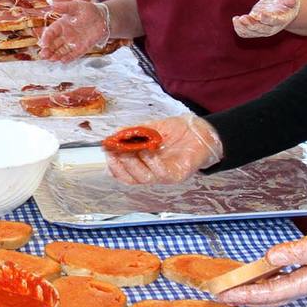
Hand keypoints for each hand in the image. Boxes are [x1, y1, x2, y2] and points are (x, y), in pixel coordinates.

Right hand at [37, 0, 109, 61]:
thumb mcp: (76, 6)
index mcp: (61, 25)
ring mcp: (73, 43)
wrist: (103, 18)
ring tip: (51, 59)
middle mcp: (65, 35)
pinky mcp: (81, 48)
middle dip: (48, 50)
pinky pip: (73, 54)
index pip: (50, 32)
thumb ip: (65, 7)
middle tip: (43, 55)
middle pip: (53, 44)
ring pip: (61, 51)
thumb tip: (52, 6)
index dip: (46, 38)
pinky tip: (63, 61)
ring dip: (56, 55)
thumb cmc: (89, 10)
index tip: (43, 43)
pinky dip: (68, 58)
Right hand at [105, 114, 222, 183]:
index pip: (123, 173)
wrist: (200, 131)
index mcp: (143, 164)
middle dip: (120, 165)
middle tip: (115, 151)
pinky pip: (162, 174)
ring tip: (130, 150)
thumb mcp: (150, 128)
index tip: (106, 151)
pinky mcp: (177, 175)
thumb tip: (114, 134)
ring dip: (134, 165)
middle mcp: (151, 173)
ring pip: (144, 178)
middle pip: (131, 178)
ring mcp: (163, 176)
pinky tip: (149, 152)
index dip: (113, 165)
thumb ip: (133, 132)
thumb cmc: (176, 131)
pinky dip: (153, 164)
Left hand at [216, 214, 306, 306]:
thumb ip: (297, 252)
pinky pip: (282, 281)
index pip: (270, 292)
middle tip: (221, 295)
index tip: (225, 295)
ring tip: (234, 288)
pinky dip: (267, 280)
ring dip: (254, 290)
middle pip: (269, 297)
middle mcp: (305, 286)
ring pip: (275, 290)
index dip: (246, 294)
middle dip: (245, 297)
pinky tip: (259, 274)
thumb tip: (270, 257)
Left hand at [233, 0, 300, 38]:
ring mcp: (263, 30)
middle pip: (262, 29)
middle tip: (243, 18)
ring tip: (236, 19)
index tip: (261, 14)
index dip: (268, 18)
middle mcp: (272, 28)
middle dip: (252, 24)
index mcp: (281, 20)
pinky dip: (240, 29)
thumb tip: (290, 0)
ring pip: (252, 32)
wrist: (284, 10)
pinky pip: (246, 33)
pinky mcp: (256, 29)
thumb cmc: (286, 1)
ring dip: (243, 27)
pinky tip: (235, 21)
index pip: (275, 21)